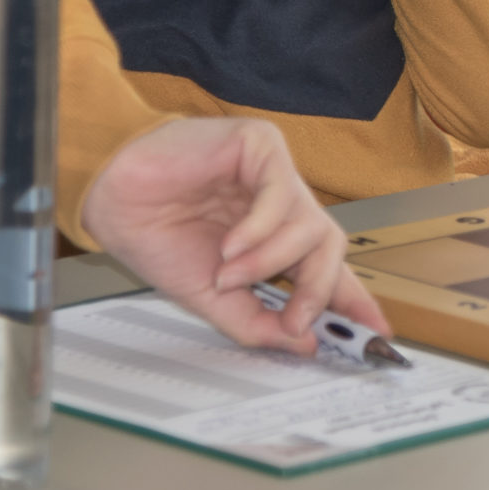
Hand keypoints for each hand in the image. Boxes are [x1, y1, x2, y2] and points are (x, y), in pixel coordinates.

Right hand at [79, 117, 389, 354]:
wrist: (110, 200)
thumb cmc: (155, 236)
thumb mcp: (209, 296)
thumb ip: (254, 319)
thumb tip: (304, 343)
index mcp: (274, 238)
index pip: (327, 267)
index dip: (355, 299)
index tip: (378, 334)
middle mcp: (283, 205)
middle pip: (331, 246)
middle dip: (319, 290)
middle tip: (296, 321)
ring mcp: (274, 174)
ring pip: (310, 223)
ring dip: (271, 261)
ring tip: (228, 274)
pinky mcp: (261, 146)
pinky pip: (281, 192)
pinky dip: (260, 228)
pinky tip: (230, 245)